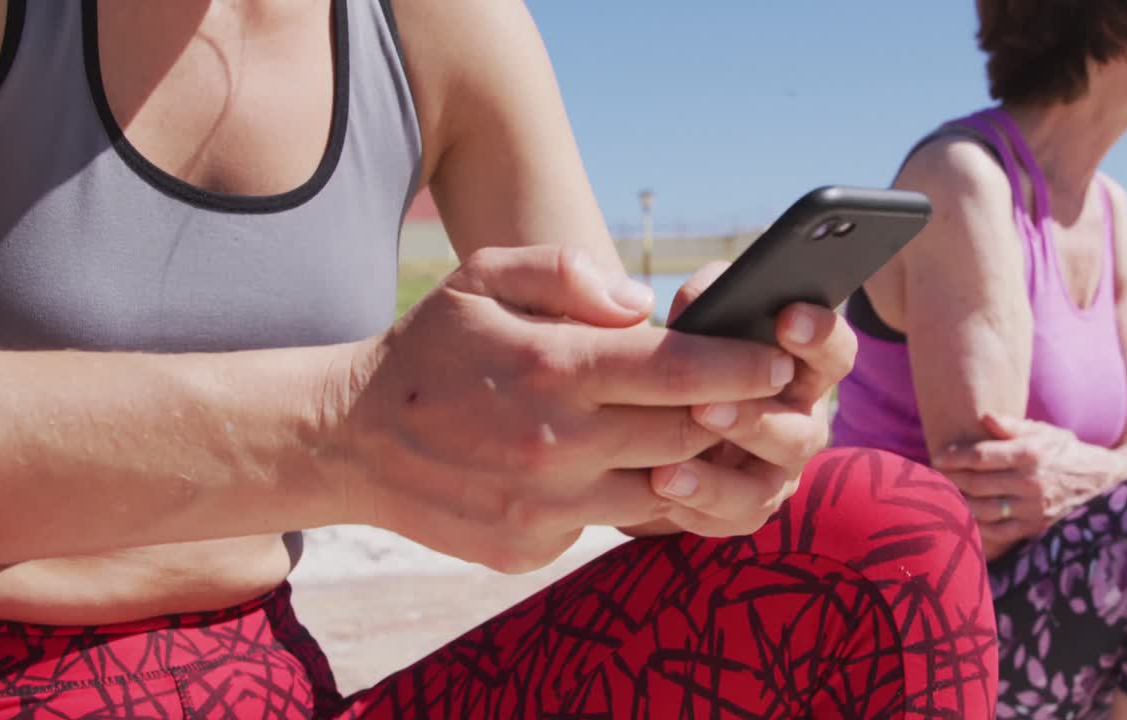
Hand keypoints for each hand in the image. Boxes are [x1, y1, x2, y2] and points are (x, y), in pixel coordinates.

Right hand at [328, 246, 797, 572]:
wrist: (351, 439)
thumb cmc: (431, 348)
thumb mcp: (482, 277)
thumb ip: (566, 271)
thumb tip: (643, 303)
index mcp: (554, 366)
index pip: (678, 370)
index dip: (740, 364)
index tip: (775, 359)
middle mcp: (557, 443)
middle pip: (687, 434)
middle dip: (733, 414)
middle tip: (758, 395)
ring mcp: (545, 505)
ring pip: (659, 490)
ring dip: (688, 463)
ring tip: (698, 432)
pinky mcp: (530, 546)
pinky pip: (607, 525)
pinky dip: (623, 497)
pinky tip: (616, 469)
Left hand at [624, 261, 857, 537]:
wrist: (648, 421)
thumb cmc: (688, 357)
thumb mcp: (695, 320)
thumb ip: (704, 299)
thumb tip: (699, 302)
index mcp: (801, 368)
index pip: (835, 351)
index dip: (820, 336)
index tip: (788, 319)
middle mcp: (800, 423)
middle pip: (802, 431)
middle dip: (754, 420)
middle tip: (704, 407)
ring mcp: (777, 473)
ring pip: (764, 486)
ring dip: (718, 479)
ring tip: (668, 469)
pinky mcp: (744, 509)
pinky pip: (731, 520)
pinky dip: (695, 507)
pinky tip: (660, 490)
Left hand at [932, 414, 1098, 559]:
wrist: (1103, 482)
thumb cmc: (1065, 453)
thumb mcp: (1044, 432)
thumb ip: (1012, 426)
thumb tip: (985, 416)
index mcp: (1031, 454)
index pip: (982, 456)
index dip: (955, 456)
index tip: (937, 456)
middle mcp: (1032, 482)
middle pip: (978, 483)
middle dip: (950, 480)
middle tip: (932, 477)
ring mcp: (1034, 508)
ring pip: (984, 509)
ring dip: (959, 503)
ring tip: (942, 496)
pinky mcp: (1035, 528)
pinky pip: (998, 532)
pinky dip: (977, 527)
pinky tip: (963, 518)